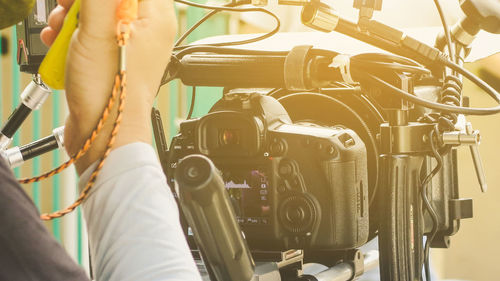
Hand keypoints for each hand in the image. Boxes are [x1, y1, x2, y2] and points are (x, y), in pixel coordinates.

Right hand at [41, 0, 176, 173]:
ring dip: (72, 17)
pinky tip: (60, 44)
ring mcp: (129, 45)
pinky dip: (73, 36)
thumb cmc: (111, 90)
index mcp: (156, 18)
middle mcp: (147, 30)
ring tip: (60, 31)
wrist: (103, 130)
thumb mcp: (100, 29)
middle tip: (68, 10)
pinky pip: (92, 34)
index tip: (86, 0)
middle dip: (82, 1)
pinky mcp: (112, 58)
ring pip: (99, 13)